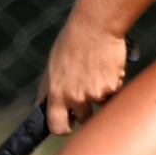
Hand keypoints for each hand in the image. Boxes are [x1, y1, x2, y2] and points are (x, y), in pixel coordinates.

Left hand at [39, 9, 129, 135]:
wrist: (95, 26)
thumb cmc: (71, 42)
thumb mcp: (52, 66)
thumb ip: (48, 89)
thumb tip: (41, 105)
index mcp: (56, 93)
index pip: (57, 126)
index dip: (63, 128)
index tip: (69, 124)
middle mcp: (75, 97)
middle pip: (83, 119)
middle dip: (87, 112)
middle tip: (88, 93)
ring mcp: (95, 94)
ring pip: (101, 103)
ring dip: (101, 93)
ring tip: (97, 70)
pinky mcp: (113, 87)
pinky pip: (114, 91)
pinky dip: (113, 82)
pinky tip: (107, 65)